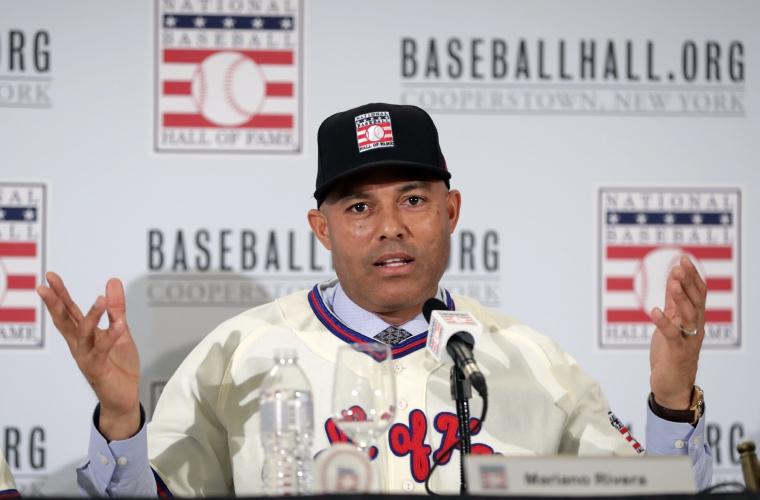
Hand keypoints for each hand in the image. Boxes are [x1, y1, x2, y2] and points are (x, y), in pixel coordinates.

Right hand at [37, 272, 140, 439]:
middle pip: (64, 321)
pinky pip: (103, 350)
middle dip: (55, 303)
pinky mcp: (98, 369)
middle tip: (44, 286)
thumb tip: (112, 281)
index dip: (60, 294)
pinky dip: (111, 336)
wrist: (124, 396)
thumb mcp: (120, 330)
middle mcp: (80, 345)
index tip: (51, 277)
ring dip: (91, 316)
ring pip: (83, 334)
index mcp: (83, 335)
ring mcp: (86, 357)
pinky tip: (119, 324)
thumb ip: (116, 309)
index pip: (69, 311)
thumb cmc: (118, 364)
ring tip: (100, 299)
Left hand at [649, 256, 706, 408]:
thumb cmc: (671, 353)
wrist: (672, 385)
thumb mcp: (672, 323)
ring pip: (688, 316)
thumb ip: (674, 303)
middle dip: (688, 282)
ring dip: (681, 298)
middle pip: (696, 301)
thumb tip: (674, 279)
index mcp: (694, 320)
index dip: (692, 276)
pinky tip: (654, 310)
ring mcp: (688, 340)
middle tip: (680, 265)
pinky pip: (671, 334)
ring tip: (673, 282)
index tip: (684, 258)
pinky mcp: (676, 352)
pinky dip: (663, 322)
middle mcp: (695, 328)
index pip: (698, 294)